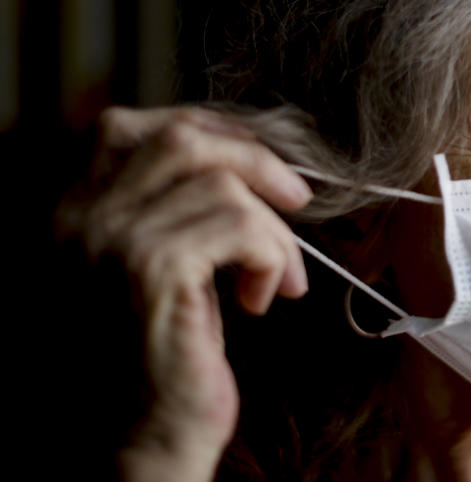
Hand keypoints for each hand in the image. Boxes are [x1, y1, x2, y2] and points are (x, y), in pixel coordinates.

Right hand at [65, 106, 312, 480]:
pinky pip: (242, 227)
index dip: (208, 132)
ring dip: (273, 230)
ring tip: (280, 277)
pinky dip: (274, 257)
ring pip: (223, 184)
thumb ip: (175, 211)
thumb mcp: (155, 269)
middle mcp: (78, 218)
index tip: (256, 161)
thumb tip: (247, 161)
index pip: (129, 127)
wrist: (136, 446)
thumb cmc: (158, 360)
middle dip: (254, 159)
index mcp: (71, 211)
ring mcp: (110, 242)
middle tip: (296, 198)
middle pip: (180, 138)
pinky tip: (264, 300)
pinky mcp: (152, 273)